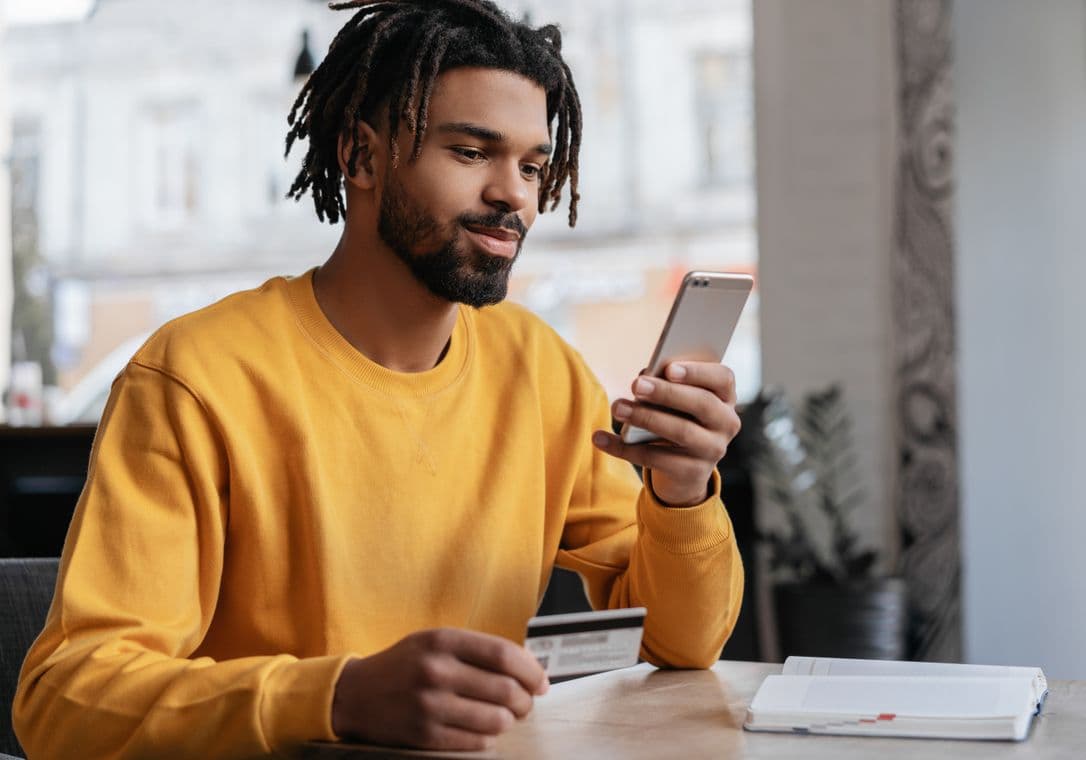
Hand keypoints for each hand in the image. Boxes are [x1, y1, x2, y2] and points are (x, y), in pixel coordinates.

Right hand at [331, 628, 548, 750]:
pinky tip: (483, 729)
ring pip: (496, 719)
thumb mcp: (435, 641)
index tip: (541, 681)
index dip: (531, 670)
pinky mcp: (425, 735)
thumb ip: (477, 649)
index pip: (504, 654)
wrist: (355, 694)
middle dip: (526, 699)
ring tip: (505, 716)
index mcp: (443, 640)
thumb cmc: (405, 665)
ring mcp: (430, 705)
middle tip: (526, 702)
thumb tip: (529, 666)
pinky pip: (477, 741)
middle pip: (505, 689)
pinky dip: (488, 737)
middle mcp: (437, 670)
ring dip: (509, 720)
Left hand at [592, 362, 740, 506]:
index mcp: (725, 397)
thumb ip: (667, 385)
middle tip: (636, 384)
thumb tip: (644, 376)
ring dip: (646, 417)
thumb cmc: (677, 419)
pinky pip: (656, 459)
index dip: (698, 372)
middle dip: (667, 393)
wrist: (684, 472)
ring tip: (617, 407)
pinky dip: (624, 448)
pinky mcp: (692, 472)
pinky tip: (600, 438)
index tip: (669, 368)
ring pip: (681, 431)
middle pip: (702, 404)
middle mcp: (726, 423)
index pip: (723, 378)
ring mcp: (713, 450)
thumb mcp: (677, 402)